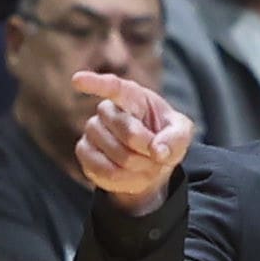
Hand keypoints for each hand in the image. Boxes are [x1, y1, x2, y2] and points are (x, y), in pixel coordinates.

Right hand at [73, 71, 193, 213]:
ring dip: (141, 166)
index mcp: (131, 96)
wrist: (150, 160)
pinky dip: (127, 179)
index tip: (77, 81)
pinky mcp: (84, 153)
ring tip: (146, 163)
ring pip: (118, 155)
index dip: (95, 83)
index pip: (113, 87)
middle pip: (128, 132)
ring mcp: (92, 130)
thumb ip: (176, 138)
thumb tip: (157, 151)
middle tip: (157, 154)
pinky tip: (133, 174)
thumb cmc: (165, 136)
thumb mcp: (181, 133)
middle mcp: (107, 110)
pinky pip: (106, 172)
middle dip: (149, 149)